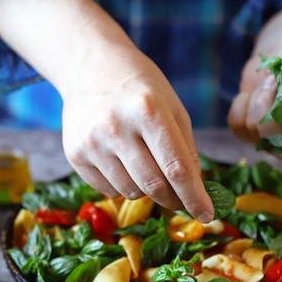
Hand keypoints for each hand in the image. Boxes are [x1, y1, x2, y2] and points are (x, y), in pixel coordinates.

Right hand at [61, 47, 214, 222]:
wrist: (89, 65)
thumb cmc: (140, 87)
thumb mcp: (172, 106)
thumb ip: (186, 149)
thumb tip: (196, 191)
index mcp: (149, 110)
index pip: (177, 167)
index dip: (194, 197)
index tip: (207, 215)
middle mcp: (117, 127)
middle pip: (154, 185)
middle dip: (174, 199)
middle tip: (181, 200)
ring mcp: (92, 142)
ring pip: (131, 191)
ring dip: (147, 190)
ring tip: (146, 165)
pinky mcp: (75, 153)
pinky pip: (108, 190)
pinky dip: (123, 185)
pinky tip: (122, 162)